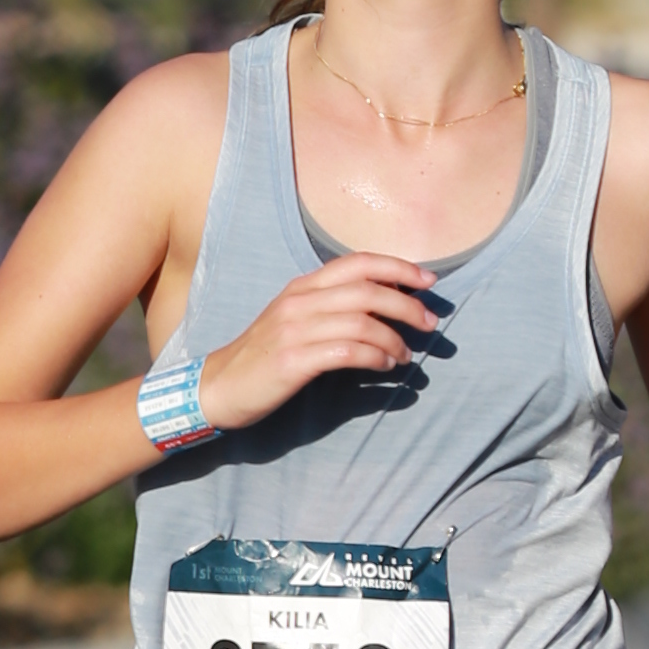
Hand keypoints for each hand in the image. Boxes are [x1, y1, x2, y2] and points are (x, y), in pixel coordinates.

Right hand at [193, 252, 446, 429]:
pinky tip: (385, 367)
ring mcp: (295, 330)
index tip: (428, 281)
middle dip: (407, 305)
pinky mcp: (294, 360)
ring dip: (394, 339)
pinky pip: (348, 352)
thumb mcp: (295, 320)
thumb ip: (332, 308)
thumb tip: (384, 308)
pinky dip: (375, 357)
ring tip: (406, 356)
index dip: (398, 268)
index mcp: (302, 286)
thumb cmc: (264, 356)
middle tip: (430, 323)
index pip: (358, 262)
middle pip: (367, 291)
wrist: (218, 386)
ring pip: (362, 322)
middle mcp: (299, 301)